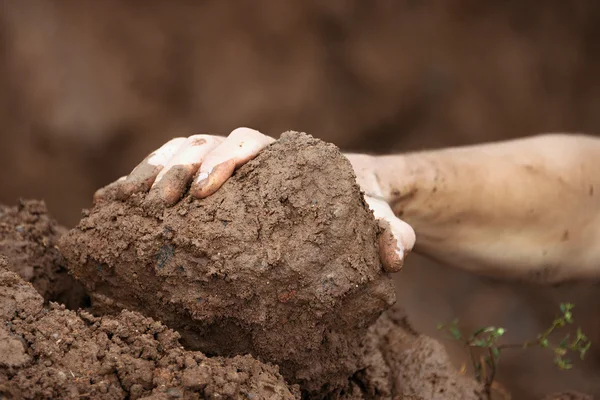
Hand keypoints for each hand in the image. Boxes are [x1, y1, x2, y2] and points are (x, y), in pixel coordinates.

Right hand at [93, 127, 414, 271]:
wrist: (351, 191)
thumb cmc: (358, 202)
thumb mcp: (376, 215)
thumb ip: (386, 230)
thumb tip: (395, 255)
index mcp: (283, 156)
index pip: (249, 143)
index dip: (224, 161)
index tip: (205, 191)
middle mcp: (252, 154)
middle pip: (205, 143)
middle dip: (178, 168)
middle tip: (159, 203)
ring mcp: (228, 165)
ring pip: (181, 150)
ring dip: (151, 171)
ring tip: (121, 200)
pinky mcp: (214, 183)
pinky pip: (173, 170)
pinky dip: (144, 180)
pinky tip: (117, 202)